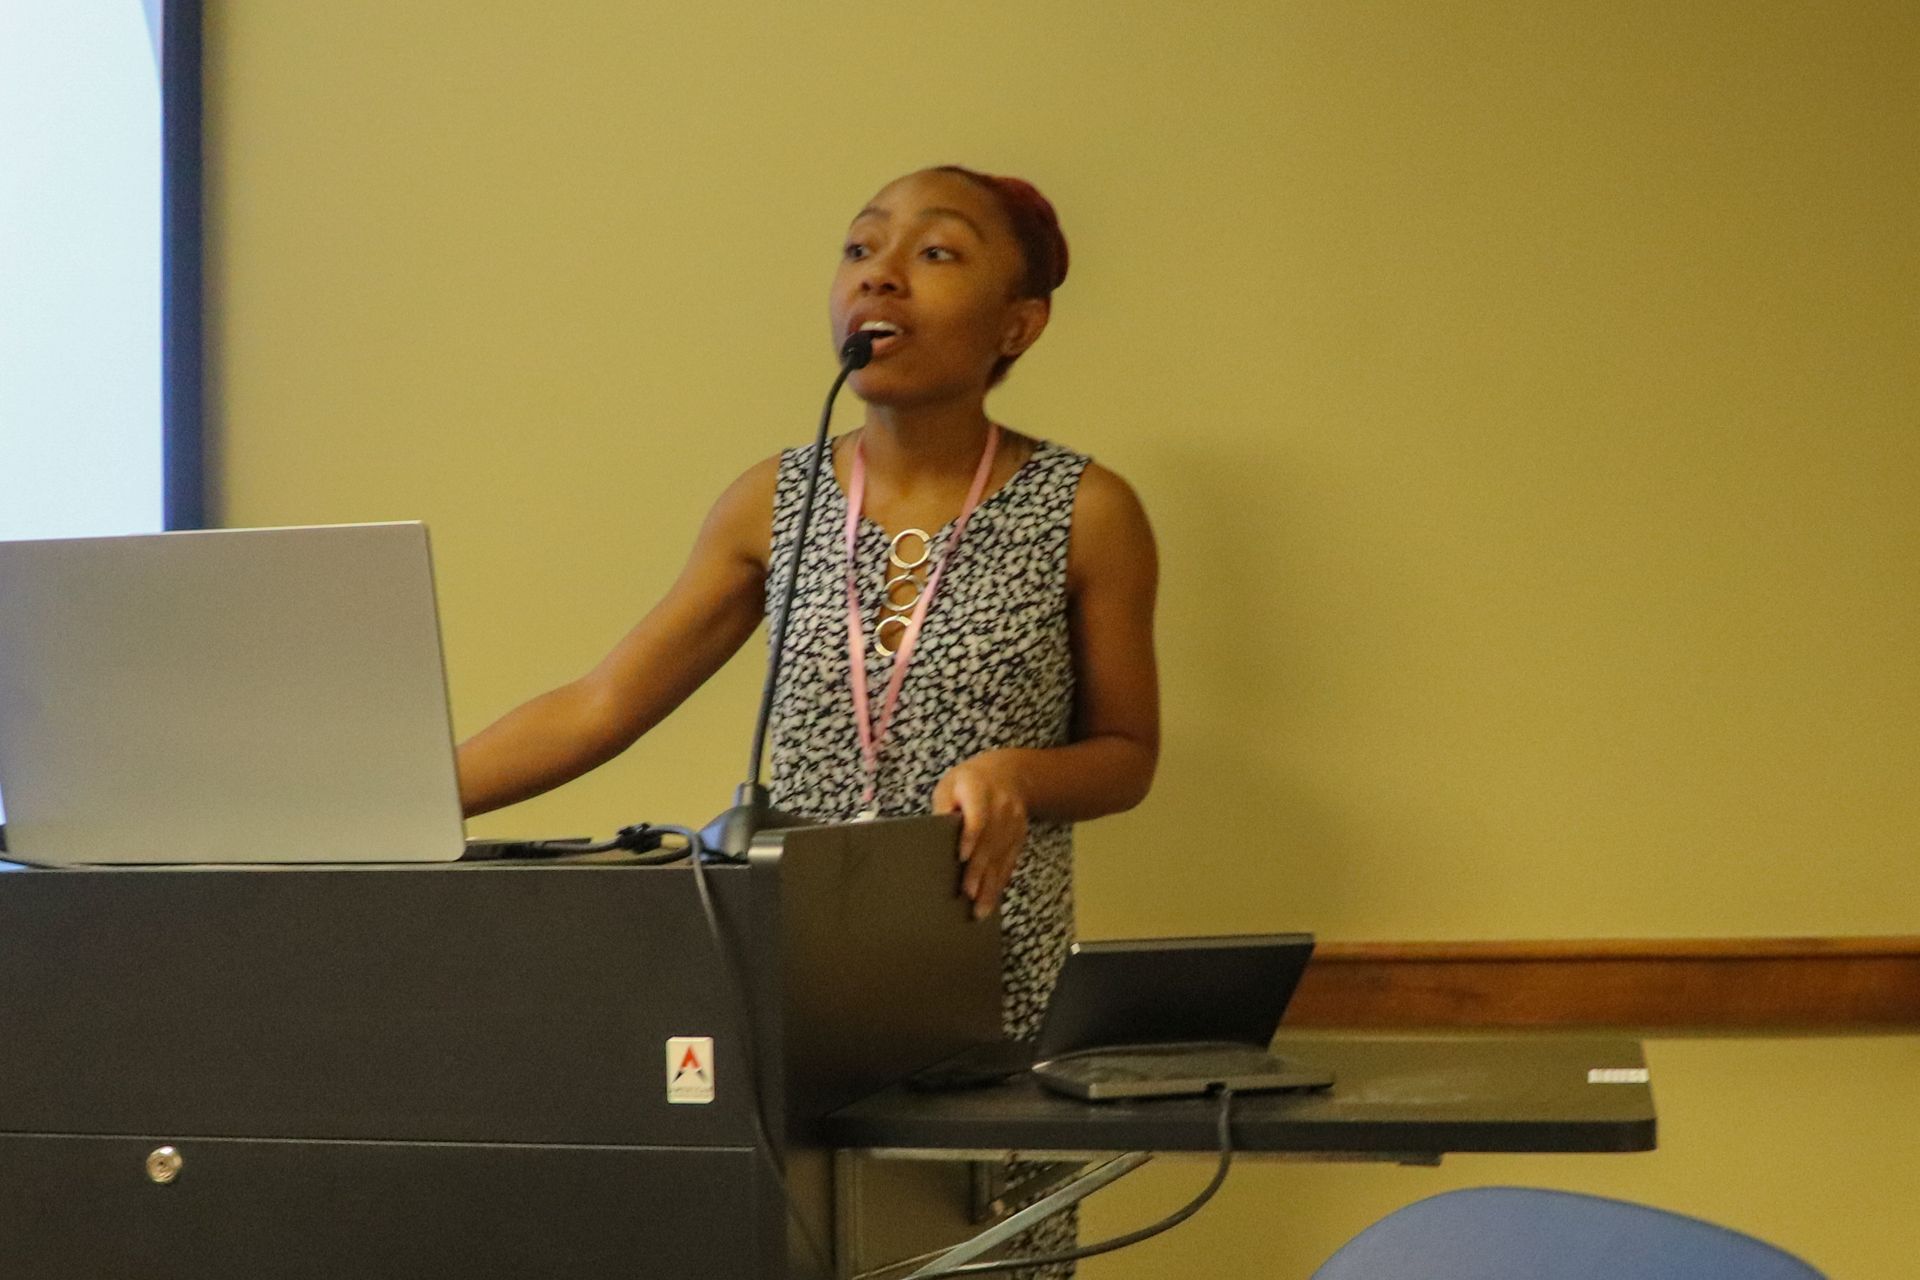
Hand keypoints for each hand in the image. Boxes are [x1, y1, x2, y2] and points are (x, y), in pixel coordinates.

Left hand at [932, 751, 1029, 920]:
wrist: (1008, 774)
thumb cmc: (968, 782)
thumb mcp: (950, 785)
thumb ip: (944, 806)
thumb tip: (935, 833)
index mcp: (979, 791)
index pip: (977, 817)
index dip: (970, 837)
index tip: (962, 857)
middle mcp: (1001, 808)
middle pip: (989, 843)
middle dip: (979, 872)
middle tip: (967, 895)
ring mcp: (1014, 823)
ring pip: (1001, 858)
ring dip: (991, 885)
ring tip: (980, 910)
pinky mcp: (1020, 837)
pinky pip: (1010, 862)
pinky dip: (1000, 882)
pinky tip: (992, 900)